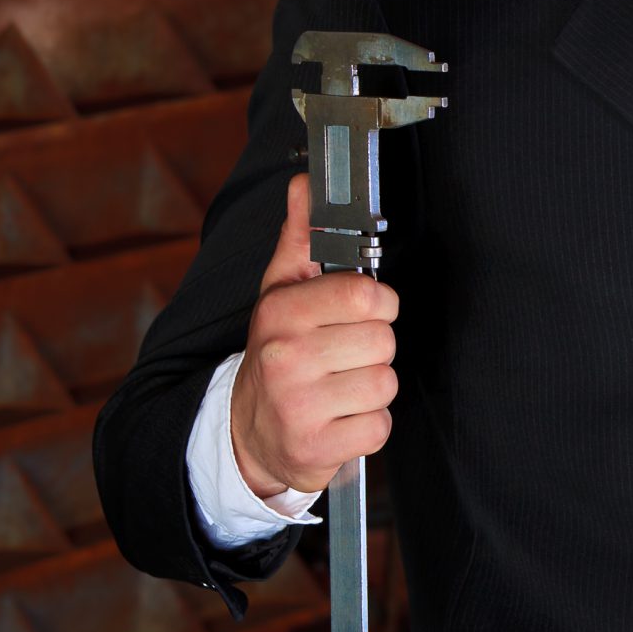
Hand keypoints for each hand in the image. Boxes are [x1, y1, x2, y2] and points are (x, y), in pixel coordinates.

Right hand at [231, 174, 399, 497]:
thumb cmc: (278, 354)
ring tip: (338, 386)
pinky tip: (339, 418)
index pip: (367, 294)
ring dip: (370, 388)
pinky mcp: (315, 449)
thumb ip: (301, 238)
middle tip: (341, 355)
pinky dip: (367, 425)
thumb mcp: (281, 293)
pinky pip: (379, 426)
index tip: (361, 311)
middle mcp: (286, 357)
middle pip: (384, 341)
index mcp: (280, 313)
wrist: (246, 433)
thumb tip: (305, 183)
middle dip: (373, 348)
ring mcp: (298, 406)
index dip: (377, 303)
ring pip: (385, 383)